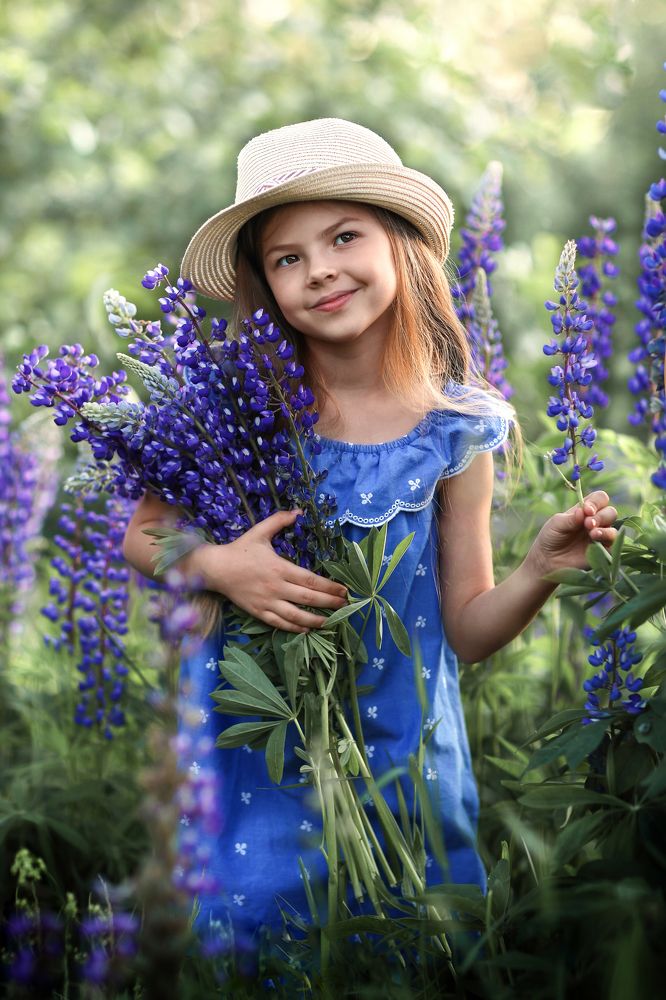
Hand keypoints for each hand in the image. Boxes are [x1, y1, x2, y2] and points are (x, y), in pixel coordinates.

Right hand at [190, 509, 347, 632]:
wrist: (215, 569)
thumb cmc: (240, 549)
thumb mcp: (259, 531)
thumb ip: (279, 520)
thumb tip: (298, 511)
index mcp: (280, 568)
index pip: (311, 580)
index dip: (330, 587)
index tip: (344, 590)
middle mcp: (276, 587)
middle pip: (309, 599)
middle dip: (330, 603)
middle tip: (345, 605)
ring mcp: (267, 602)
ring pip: (296, 616)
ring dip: (315, 620)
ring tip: (331, 621)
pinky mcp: (258, 612)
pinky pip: (280, 623)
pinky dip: (295, 628)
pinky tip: (306, 630)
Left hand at [527, 490, 617, 577]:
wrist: (548, 560)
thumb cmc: (551, 538)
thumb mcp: (556, 524)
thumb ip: (570, 518)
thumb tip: (583, 511)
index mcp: (585, 511)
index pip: (599, 499)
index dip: (596, 502)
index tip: (586, 510)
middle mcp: (596, 522)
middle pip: (610, 512)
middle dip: (600, 516)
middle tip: (587, 523)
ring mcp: (601, 537)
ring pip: (613, 528)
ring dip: (605, 529)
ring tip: (592, 533)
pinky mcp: (603, 551)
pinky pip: (614, 544)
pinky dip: (608, 540)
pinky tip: (596, 540)